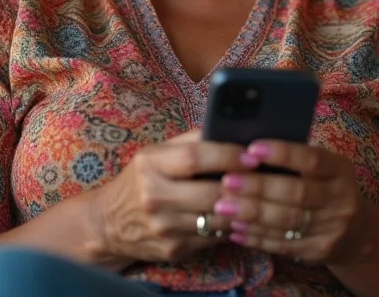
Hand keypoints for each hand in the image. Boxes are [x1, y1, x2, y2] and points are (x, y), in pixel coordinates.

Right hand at [91, 131, 259, 263]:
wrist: (109, 223)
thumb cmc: (141, 179)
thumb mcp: (156, 153)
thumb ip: (191, 141)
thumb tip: (231, 128)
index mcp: (150, 164)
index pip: (193, 157)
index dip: (226, 155)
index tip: (252, 154)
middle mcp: (154, 196)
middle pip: (210, 192)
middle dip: (244, 184)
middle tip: (269, 176)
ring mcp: (163, 228)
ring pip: (217, 218)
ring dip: (244, 207)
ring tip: (264, 195)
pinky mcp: (173, 250)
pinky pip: (213, 236)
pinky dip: (232, 225)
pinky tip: (245, 214)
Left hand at [211, 140, 365, 264]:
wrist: (357, 231)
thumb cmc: (327, 186)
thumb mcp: (325, 168)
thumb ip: (296, 158)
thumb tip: (250, 146)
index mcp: (340, 170)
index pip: (311, 159)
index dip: (282, 153)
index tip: (251, 148)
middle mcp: (341, 199)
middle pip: (296, 193)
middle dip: (258, 187)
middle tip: (226, 180)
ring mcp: (332, 228)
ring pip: (286, 221)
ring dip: (251, 213)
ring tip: (223, 205)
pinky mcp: (319, 251)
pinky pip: (283, 244)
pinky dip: (256, 236)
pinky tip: (234, 228)